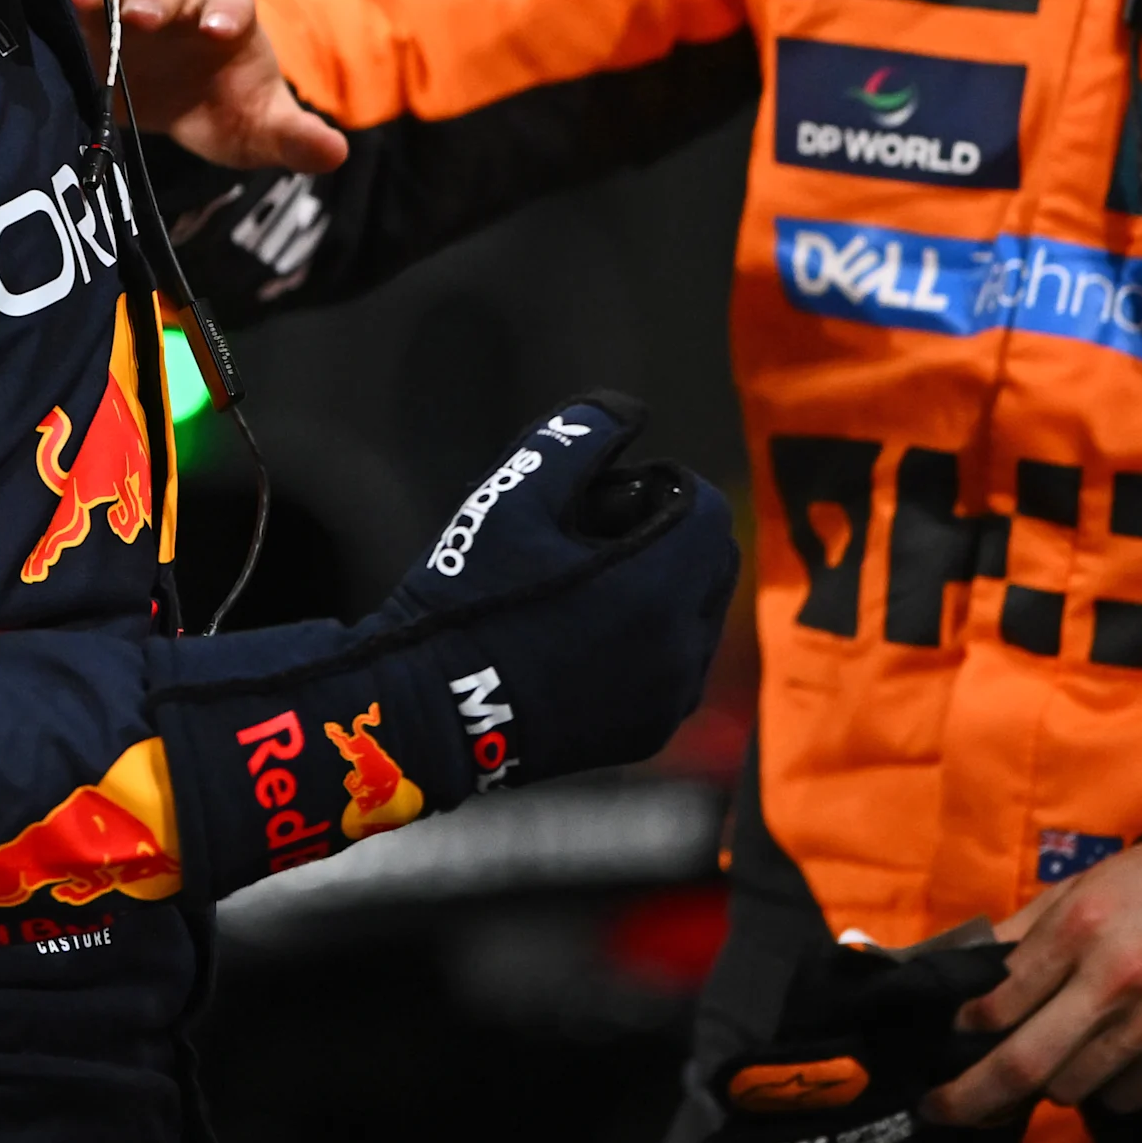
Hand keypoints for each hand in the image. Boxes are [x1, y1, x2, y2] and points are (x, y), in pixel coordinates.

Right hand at [67, 0, 347, 174]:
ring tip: (77, 2)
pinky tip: (42, 5)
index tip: (217, 32)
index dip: (225, 11)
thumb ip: (292, 136)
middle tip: (144, 17)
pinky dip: (57, 0)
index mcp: (226, 11)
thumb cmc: (224, 103)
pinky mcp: (84, 18)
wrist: (176, 101)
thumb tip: (335, 152)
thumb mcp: (258, 127)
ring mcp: (125, 1)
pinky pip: (69, 0)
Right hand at [144, 396, 736, 897]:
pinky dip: (651, 639)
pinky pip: (677, 666)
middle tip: (592, 536)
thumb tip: (629, 410)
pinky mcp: (649, 733)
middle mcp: (678, 649)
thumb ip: (576, 438)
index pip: (706, 508)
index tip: (603, 496)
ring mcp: (667, 698)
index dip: (660, 485)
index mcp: (655, 589)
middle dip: (668, 534)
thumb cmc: (468, 599)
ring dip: (662, 587)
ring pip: (697, 614)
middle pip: (712, 561)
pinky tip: (581, 635)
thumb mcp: (514, 497)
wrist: (429, 710)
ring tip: (582, 588)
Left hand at [925, 809, 1141, 1120]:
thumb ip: (1029, 929)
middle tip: (941, 1108)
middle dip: (972, 1096)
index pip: (1003, 1000)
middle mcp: (1116, 982)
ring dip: (1048, 1081)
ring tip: (1052, 1054)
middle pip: (1027, 1064)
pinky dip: (1101, 1089)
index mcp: (1082, 927)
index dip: (968, 1027)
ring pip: (1072, 1089)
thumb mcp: (1089, 883)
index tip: (954, 1035)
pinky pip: (1122, 1100)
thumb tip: (972, 965)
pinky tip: (1106, 1056)